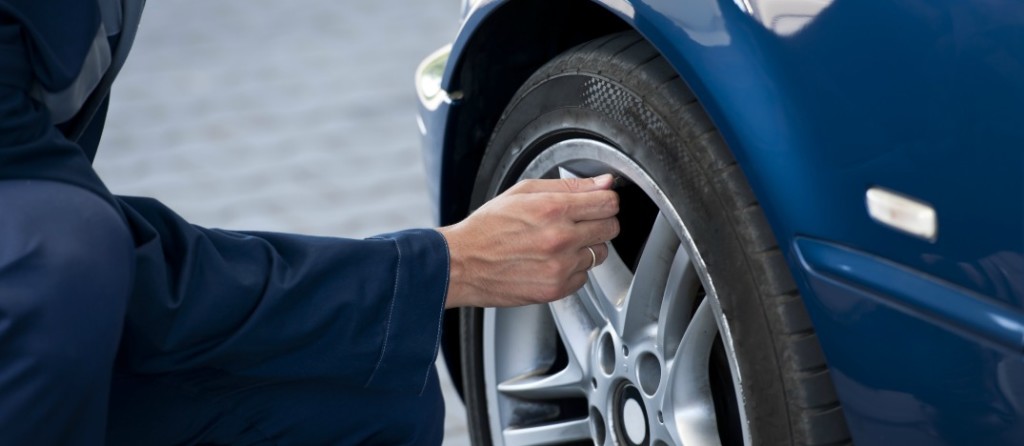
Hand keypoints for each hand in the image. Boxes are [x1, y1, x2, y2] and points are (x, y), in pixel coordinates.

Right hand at [438, 174, 619, 307]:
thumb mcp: (523, 193)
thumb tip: (603, 183)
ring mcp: (560, 267)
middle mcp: (561, 239)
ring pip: (600, 254)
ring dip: (586, 248)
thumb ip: (568, 186)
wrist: (462, 264)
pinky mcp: (556, 289)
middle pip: (611, 228)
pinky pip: (584, 277)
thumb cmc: (488, 227)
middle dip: (600, 222)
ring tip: (558, 244)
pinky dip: (573, 269)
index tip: (599, 203)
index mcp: (553, 209)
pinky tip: (551, 262)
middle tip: (579, 223)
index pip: (608, 202)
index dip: (606, 200)